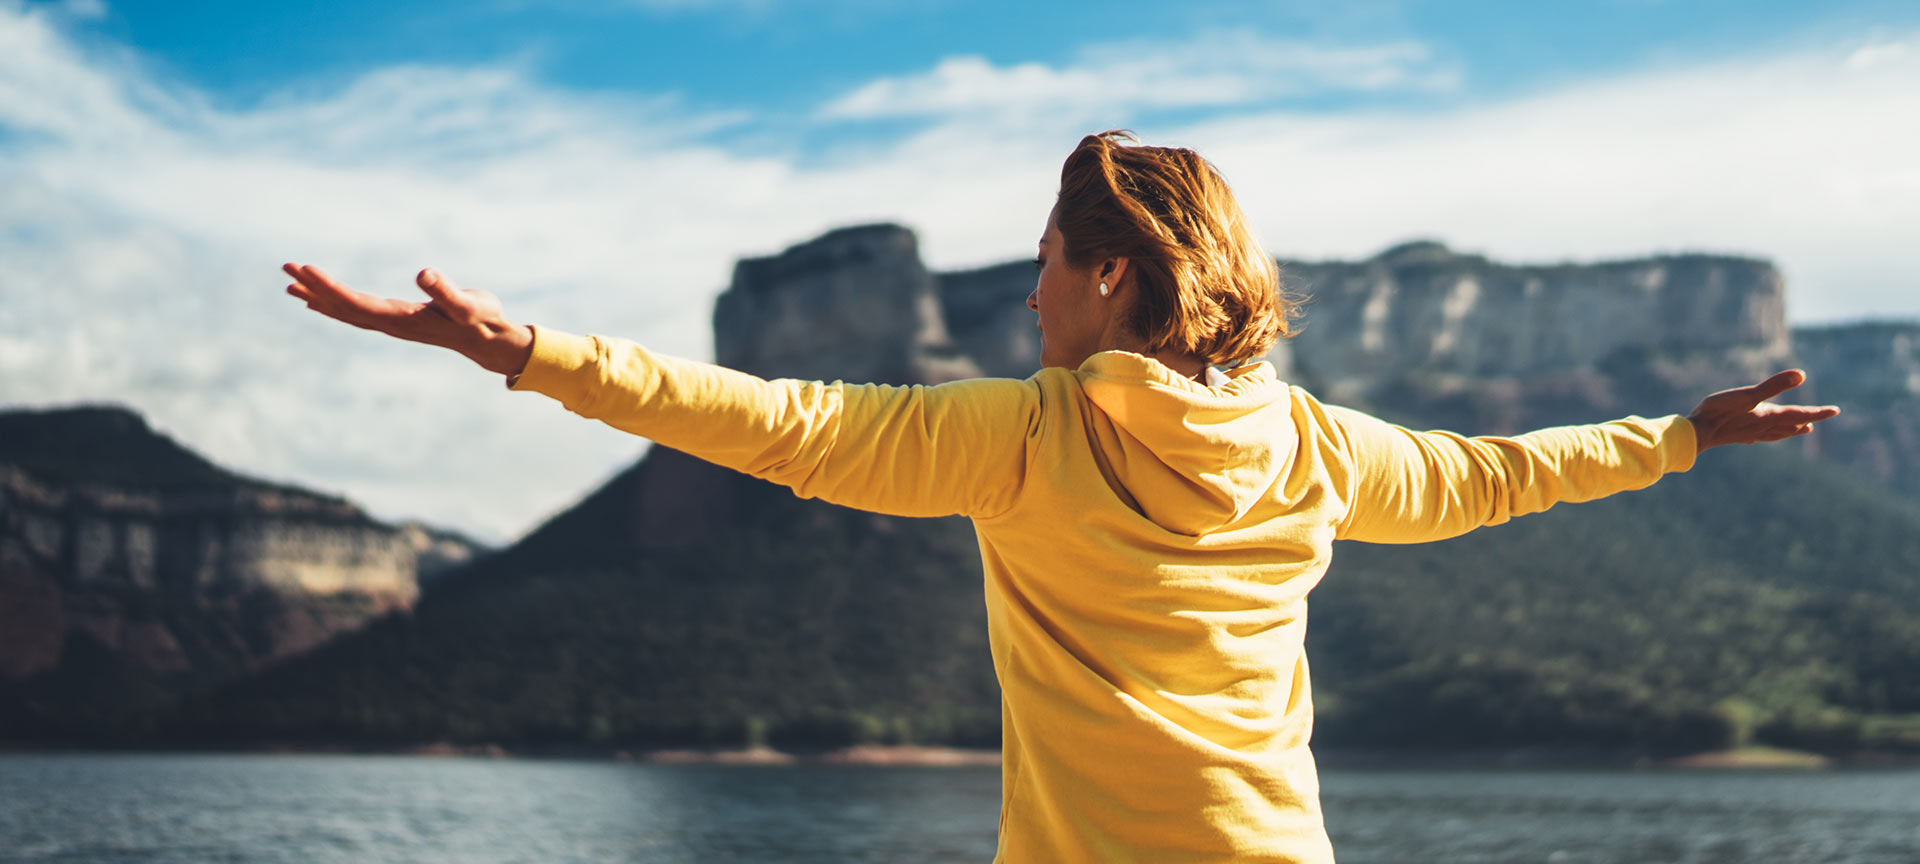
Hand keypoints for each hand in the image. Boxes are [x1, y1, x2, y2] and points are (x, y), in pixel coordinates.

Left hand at [283, 263, 533, 377]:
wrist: (489, 340)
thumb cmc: (482, 319)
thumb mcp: (469, 304)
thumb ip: (447, 292)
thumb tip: (424, 274)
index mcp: (402, 319)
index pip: (356, 304)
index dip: (329, 288)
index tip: (305, 270)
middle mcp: (390, 324)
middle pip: (342, 308)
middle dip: (313, 287)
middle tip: (286, 267)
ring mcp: (391, 324)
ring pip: (345, 311)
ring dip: (317, 296)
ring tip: (290, 283)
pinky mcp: (395, 320)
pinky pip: (355, 313)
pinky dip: (332, 305)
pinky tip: (317, 300)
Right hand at [1686, 370, 1839, 452]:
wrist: (1696, 434)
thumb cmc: (1719, 412)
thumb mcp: (1747, 395)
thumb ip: (1774, 385)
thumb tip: (1802, 375)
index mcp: (1768, 416)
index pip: (1800, 414)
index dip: (1818, 412)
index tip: (1836, 411)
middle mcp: (1763, 426)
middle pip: (1791, 424)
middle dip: (1807, 420)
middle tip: (1820, 418)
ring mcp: (1750, 433)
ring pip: (1777, 432)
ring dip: (1791, 430)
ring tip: (1802, 429)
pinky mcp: (1737, 436)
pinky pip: (1760, 436)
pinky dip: (1769, 435)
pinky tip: (1762, 436)